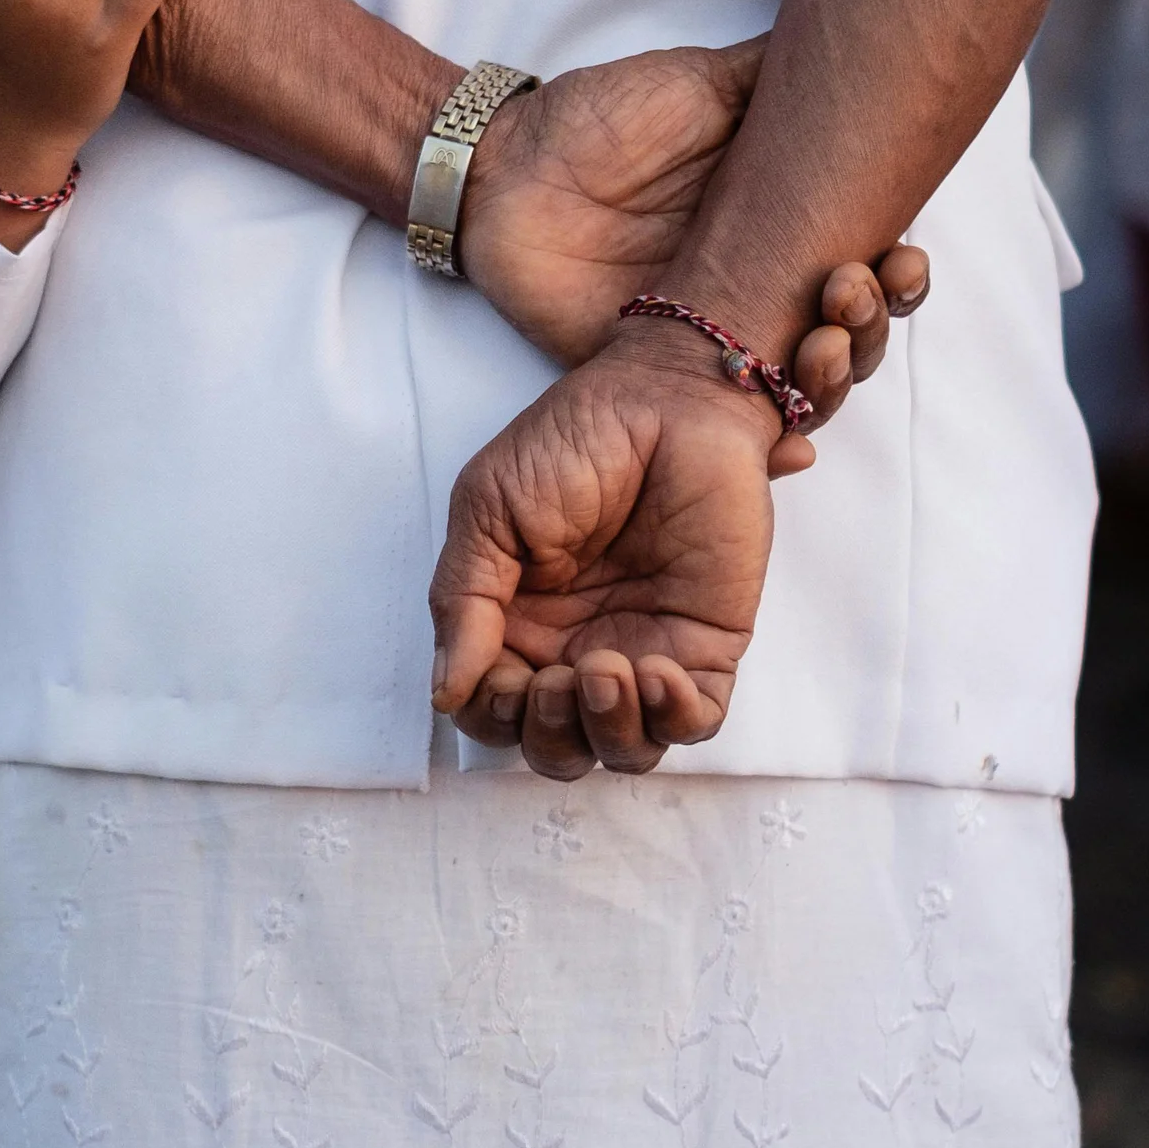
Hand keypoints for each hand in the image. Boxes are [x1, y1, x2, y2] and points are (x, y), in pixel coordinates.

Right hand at [429, 317, 783, 779]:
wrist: (667, 399)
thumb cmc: (573, 440)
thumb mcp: (489, 508)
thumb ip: (463, 599)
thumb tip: (444, 691)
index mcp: (514, 622)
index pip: (491, 709)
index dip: (491, 713)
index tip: (504, 676)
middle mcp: (574, 646)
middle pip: (552, 746)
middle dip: (546, 734)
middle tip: (557, 680)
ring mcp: (641, 649)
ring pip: (621, 748)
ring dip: (605, 731)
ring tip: (606, 669)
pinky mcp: (704, 645)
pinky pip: (693, 720)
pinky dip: (670, 717)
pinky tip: (654, 668)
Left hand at [453, 45, 928, 472]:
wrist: (505, 163)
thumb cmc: (603, 118)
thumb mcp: (703, 87)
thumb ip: (779, 78)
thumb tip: (871, 34)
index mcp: (780, 231)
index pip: (868, 268)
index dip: (900, 276)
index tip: (905, 258)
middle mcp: (755, 293)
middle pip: (845, 338)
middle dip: (868, 327)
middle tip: (848, 292)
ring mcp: (705, 343)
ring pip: (795, 390)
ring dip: (829, 382)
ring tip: (822, 348)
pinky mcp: (648, 379)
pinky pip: (712, 430)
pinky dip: (765, 446)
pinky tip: (793, 448)